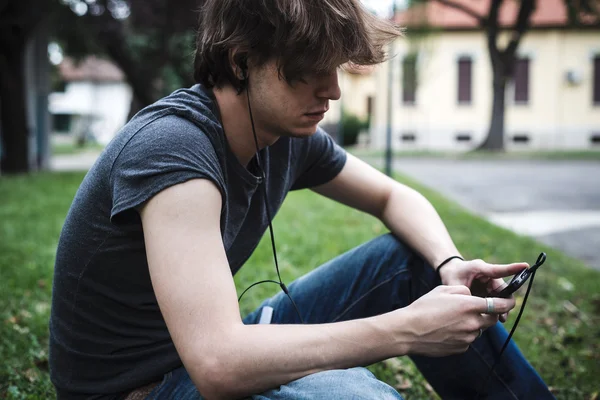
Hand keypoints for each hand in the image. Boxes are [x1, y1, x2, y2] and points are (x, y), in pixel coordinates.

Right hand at [399, 285, 515, 356]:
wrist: (409, 331)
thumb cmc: (424, 307)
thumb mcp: (443, 290)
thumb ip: (463, 290)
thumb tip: (471, 295)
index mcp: (469, 305)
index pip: (499, 305)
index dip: (508, 302)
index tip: (511, 301)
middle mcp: (473, 323)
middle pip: (492, 319)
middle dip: (490, 313)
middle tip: (477, 309)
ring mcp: (468, 338)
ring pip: (478, 329)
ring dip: (473, 324)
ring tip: (452, 319)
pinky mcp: (461, 348)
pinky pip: (468, 340)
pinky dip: (463, 334)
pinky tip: (446, 330)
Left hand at [438, 258, 527, 321]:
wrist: (451, 273)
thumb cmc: (452, 275)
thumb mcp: (453, 283)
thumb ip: (463, 293)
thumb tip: (475, 306)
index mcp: (480, 268)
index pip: (498, 269)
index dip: (512, 268)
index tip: (525, 266)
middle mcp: (489, 275)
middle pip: (503, 289)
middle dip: (506, 301)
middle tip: (504, 314)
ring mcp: (491, 283)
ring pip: (502, 296)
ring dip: (502, 307)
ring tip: (501, 318)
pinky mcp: (490, 291)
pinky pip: (497, 300)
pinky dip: (497, 308)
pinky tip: (495, 317)